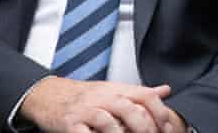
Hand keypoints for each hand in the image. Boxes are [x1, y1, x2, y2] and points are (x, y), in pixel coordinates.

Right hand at [19, 77, 180, 132]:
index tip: (168, 127)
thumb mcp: (114, 89)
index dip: (160, 112)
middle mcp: (103, 97)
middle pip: (130, 108)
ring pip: (108, 121)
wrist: (49, 94)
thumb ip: (139, 93)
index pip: (145, 95)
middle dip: (144, 126)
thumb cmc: (85, 95)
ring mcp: (86, 110)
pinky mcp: (70, 123)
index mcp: (117, 89)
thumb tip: (165, 90)